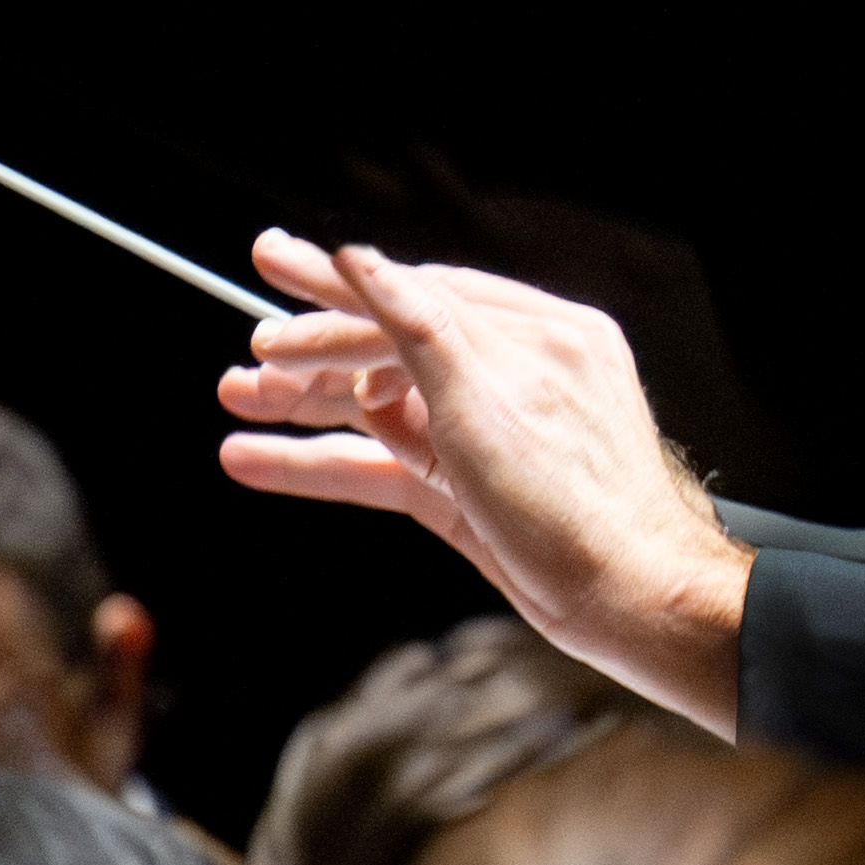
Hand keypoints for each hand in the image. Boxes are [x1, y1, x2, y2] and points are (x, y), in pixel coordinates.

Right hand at [213, 237, 756, 729]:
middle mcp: (510, 378)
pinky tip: (257, 460)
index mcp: (535, 334)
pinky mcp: (467, 495)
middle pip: (391, 348)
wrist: (629, 605)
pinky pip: (383, 467)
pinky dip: (321, 464)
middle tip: (244, 341)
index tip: (271, 269)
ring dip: (305, 407)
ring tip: (235, 400)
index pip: (417, 294)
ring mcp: (484, 439)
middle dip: (311, 349)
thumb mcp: (487, 402)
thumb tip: (363, 260)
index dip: (339, 289)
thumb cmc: (579, 507)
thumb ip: (420, 328)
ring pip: (380, 411)